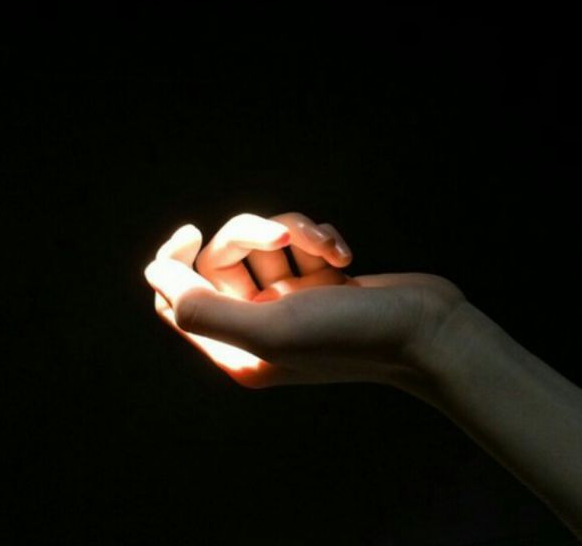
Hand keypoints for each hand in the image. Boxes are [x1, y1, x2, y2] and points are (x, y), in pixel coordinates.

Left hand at [144, 213, 466, 399]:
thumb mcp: (272, 329)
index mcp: (238, 349)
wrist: (427, 330)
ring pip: (266, 241)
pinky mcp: (322, 280)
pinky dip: (320, 238)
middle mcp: (260, 325)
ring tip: (332, 251)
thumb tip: (154, 274)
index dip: (173, 264)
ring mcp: (293, 301)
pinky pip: (300, 240)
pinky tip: (345, 256)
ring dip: (297, 231)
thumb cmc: (351, 334)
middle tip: (287, 234)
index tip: (190, 233)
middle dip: (254, 233)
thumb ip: (205, 310)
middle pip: (223, 259)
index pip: (178, 301)